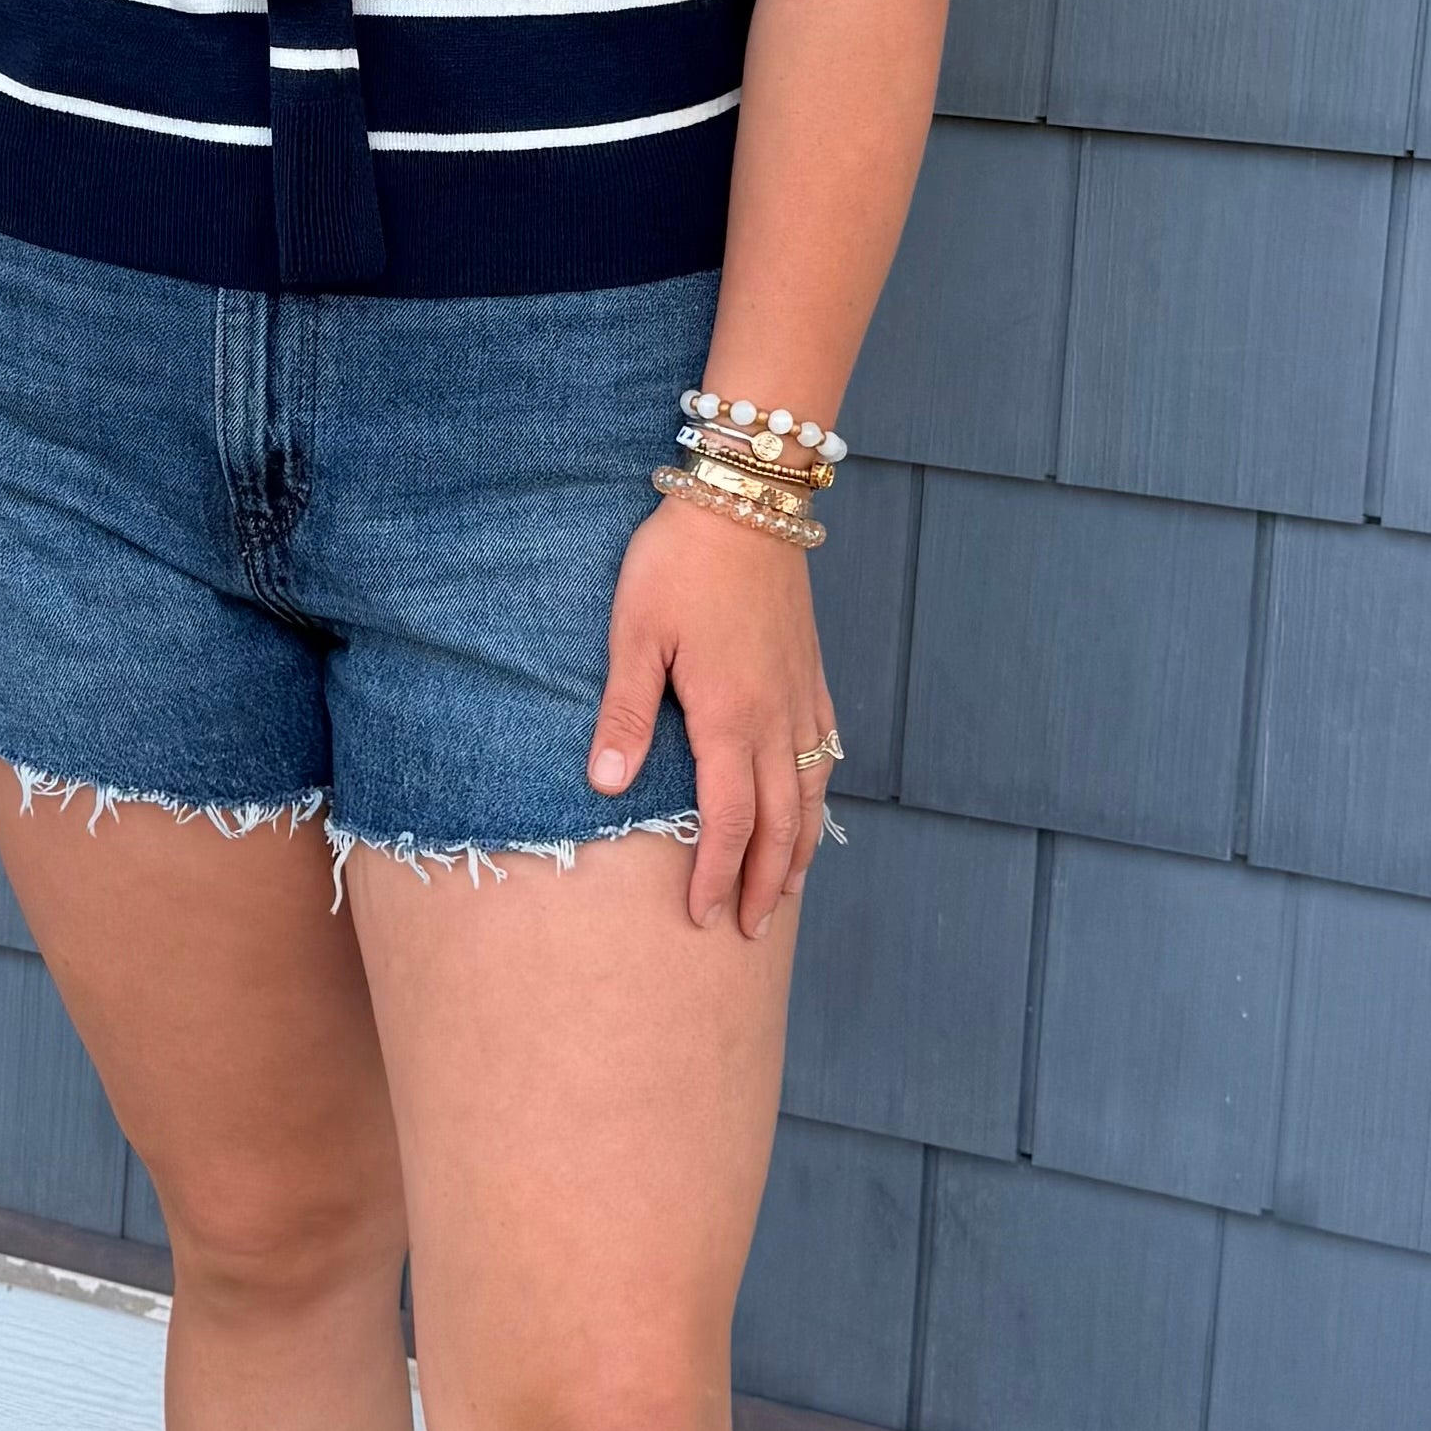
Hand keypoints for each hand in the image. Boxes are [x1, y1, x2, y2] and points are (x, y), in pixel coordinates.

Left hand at [588, 494, 837, 938]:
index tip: (703, 918)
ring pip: (812, 793)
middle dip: (767, 883)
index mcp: (730, 716)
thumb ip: (625, 712)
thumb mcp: (634, 634)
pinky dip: (819, 796)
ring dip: (801, 849)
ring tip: (788, 891)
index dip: (718, 875)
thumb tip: (605, 787)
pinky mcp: (810, 671)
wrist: (746, 500)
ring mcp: (800, 694)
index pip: (730, 820)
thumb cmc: (678, 562)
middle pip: (782, 822)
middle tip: (751, 930)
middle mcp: (776, 717)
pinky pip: (824, 752)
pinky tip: (810, 808)